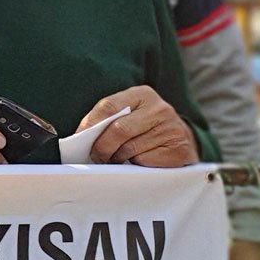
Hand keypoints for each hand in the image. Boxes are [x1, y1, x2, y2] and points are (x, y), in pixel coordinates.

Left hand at [77, 85, 198, 166]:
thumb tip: (80, 136)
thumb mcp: (129, 114)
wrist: (181, 140)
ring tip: (113, 160)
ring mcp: (172, 129)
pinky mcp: (178, 150)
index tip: (79, 137)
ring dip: (116, 158)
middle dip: (101, 147)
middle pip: (119, 129)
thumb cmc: (144, 127)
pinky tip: (134, 163)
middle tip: (94, 156)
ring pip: (130, 148)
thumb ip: (108, 119)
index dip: (90, 123)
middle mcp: (160, 109)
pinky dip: (133, 165)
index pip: (109, 105)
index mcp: (143, 94)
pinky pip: (144, 161)